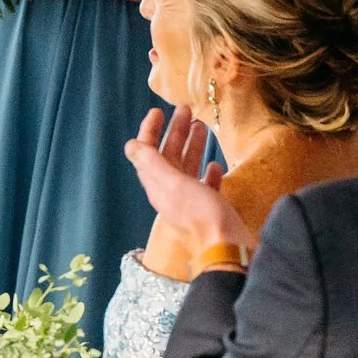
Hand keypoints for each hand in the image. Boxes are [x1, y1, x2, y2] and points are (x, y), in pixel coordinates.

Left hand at [125, 106, 249, 253]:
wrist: (226, 247)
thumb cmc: (200, 213)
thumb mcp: (173, 184)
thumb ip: (152, 164)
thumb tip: (131, 145)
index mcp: (158, 185)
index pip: (148, 152)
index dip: (150, 131)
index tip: (158, 111)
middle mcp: (170, 192)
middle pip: (168, 156)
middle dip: (174, 132)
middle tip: (185, 111)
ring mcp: (190, 201)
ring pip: (187, 168)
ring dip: (191, 147)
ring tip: (201, 127)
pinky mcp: (209, 209)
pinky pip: (205, 185)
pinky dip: (208, 172)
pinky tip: (215, 164)